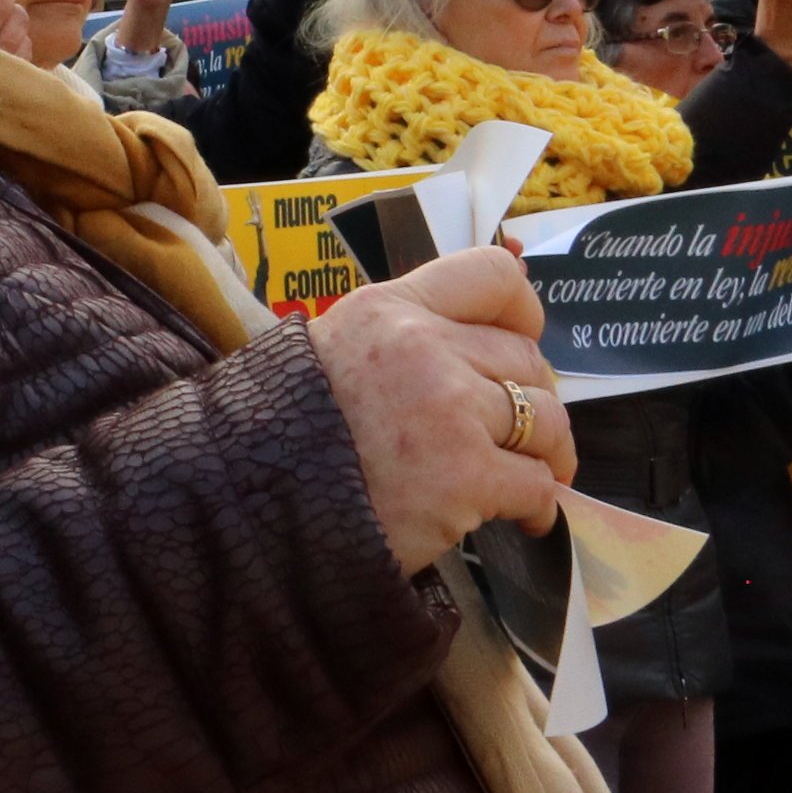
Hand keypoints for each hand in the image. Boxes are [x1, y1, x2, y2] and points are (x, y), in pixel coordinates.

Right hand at [312, 247, 576, 574]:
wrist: (245, 505)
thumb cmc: (285, 435)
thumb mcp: (334, 351)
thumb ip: (401, 338)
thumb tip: (484, 338)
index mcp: (389, 310)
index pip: (493, 274)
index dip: (522, 313)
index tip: (520, 348)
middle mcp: (425, 348)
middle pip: (526, 359)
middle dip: (533, 400)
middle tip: (517, 436)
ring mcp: (449, 412)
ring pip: (547, 421)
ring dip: (547, 455)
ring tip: (524, 480)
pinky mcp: (465, 478)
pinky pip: (538, 486)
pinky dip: (537, 507)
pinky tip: (520, 518)